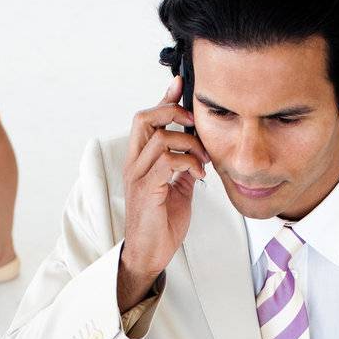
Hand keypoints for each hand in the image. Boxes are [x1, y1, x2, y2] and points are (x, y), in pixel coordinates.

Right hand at [118, 74, 209, 307]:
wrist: (150, 254)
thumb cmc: (161, 224)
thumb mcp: (177, 188)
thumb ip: (183, 167)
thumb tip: (198, 152)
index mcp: (140, 160)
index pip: (147, 119)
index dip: (163, 99)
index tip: (179, 83)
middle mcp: (134, 164)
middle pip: (145, 118)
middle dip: (173, 112)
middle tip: (196, 124)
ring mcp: (138, 177)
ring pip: (160, 138)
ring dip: (190, 144)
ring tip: (204, 159)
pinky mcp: (147, 191)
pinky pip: (167, 163)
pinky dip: (189, 163)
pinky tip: (200, 175)